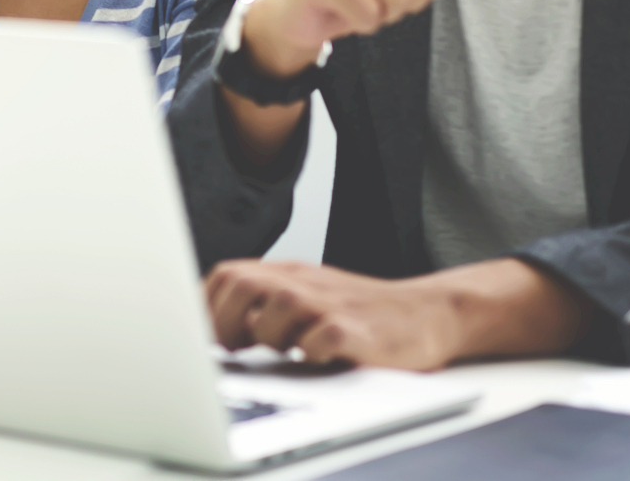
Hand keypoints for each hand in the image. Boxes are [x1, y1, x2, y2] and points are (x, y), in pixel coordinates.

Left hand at [205, 257, 586, 368]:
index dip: (206, 304)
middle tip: (239, 346)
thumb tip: (210, 325)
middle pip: (239, 284)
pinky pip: (318, 340)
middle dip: (226, 320)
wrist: (428, 313)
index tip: (201, 332)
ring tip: (286, 348)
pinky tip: (318, 356)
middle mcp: (304, 283)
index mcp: (288, 273)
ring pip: (273, 312)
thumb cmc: (362, 312)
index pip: (226, 275)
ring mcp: (330, 304)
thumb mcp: (307, 296)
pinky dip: (309, 352)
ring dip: (268, 338)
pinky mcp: (356, 331)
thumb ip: (264, 303)